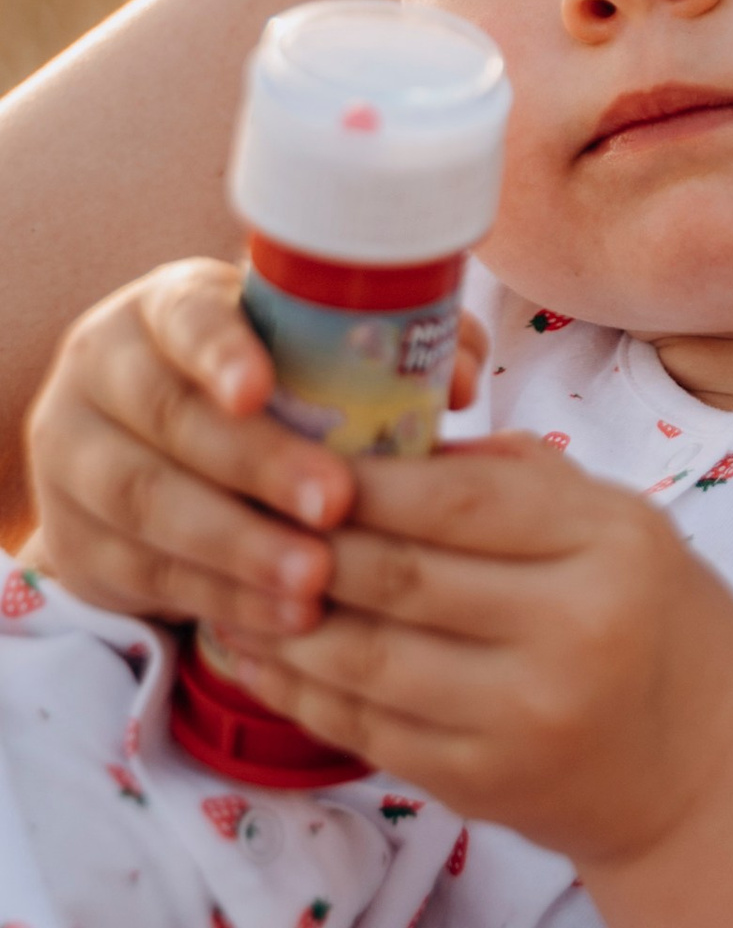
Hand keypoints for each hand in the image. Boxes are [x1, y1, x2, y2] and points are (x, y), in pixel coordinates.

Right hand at [22, 260, 485, 642]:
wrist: (151, 462)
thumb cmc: (264, 396)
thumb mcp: (302, 356)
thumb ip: (386, 351)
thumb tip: (461, 377)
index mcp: (169, 308)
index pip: (183, 316)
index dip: (219, 351)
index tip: (262, 387)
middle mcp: (108, 371)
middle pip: (169, 417)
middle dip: (255, 464)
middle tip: (334, 504)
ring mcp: (76, 456)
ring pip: (147, 502)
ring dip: (238, 545)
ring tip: (316, 579)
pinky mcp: (75, 539)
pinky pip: (144, 572)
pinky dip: (220, 596)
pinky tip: (284, 619)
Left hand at [211, 434, 732, 868]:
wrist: (703, 773)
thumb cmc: (656, 622)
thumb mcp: (619, 523)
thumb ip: (514, 478)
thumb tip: (383, 437)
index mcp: (610, 545)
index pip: (460, 499)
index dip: (364, 478)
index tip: (294, 453)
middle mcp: (571, 631)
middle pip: (400, 576)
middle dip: (306, 543)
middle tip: (240, 508)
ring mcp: (522, 718)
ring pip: (364, 658)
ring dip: (282, 620)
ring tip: (229, 581)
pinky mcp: (481, 786)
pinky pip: (363, 728)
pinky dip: (299, 689)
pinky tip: (261, 654)